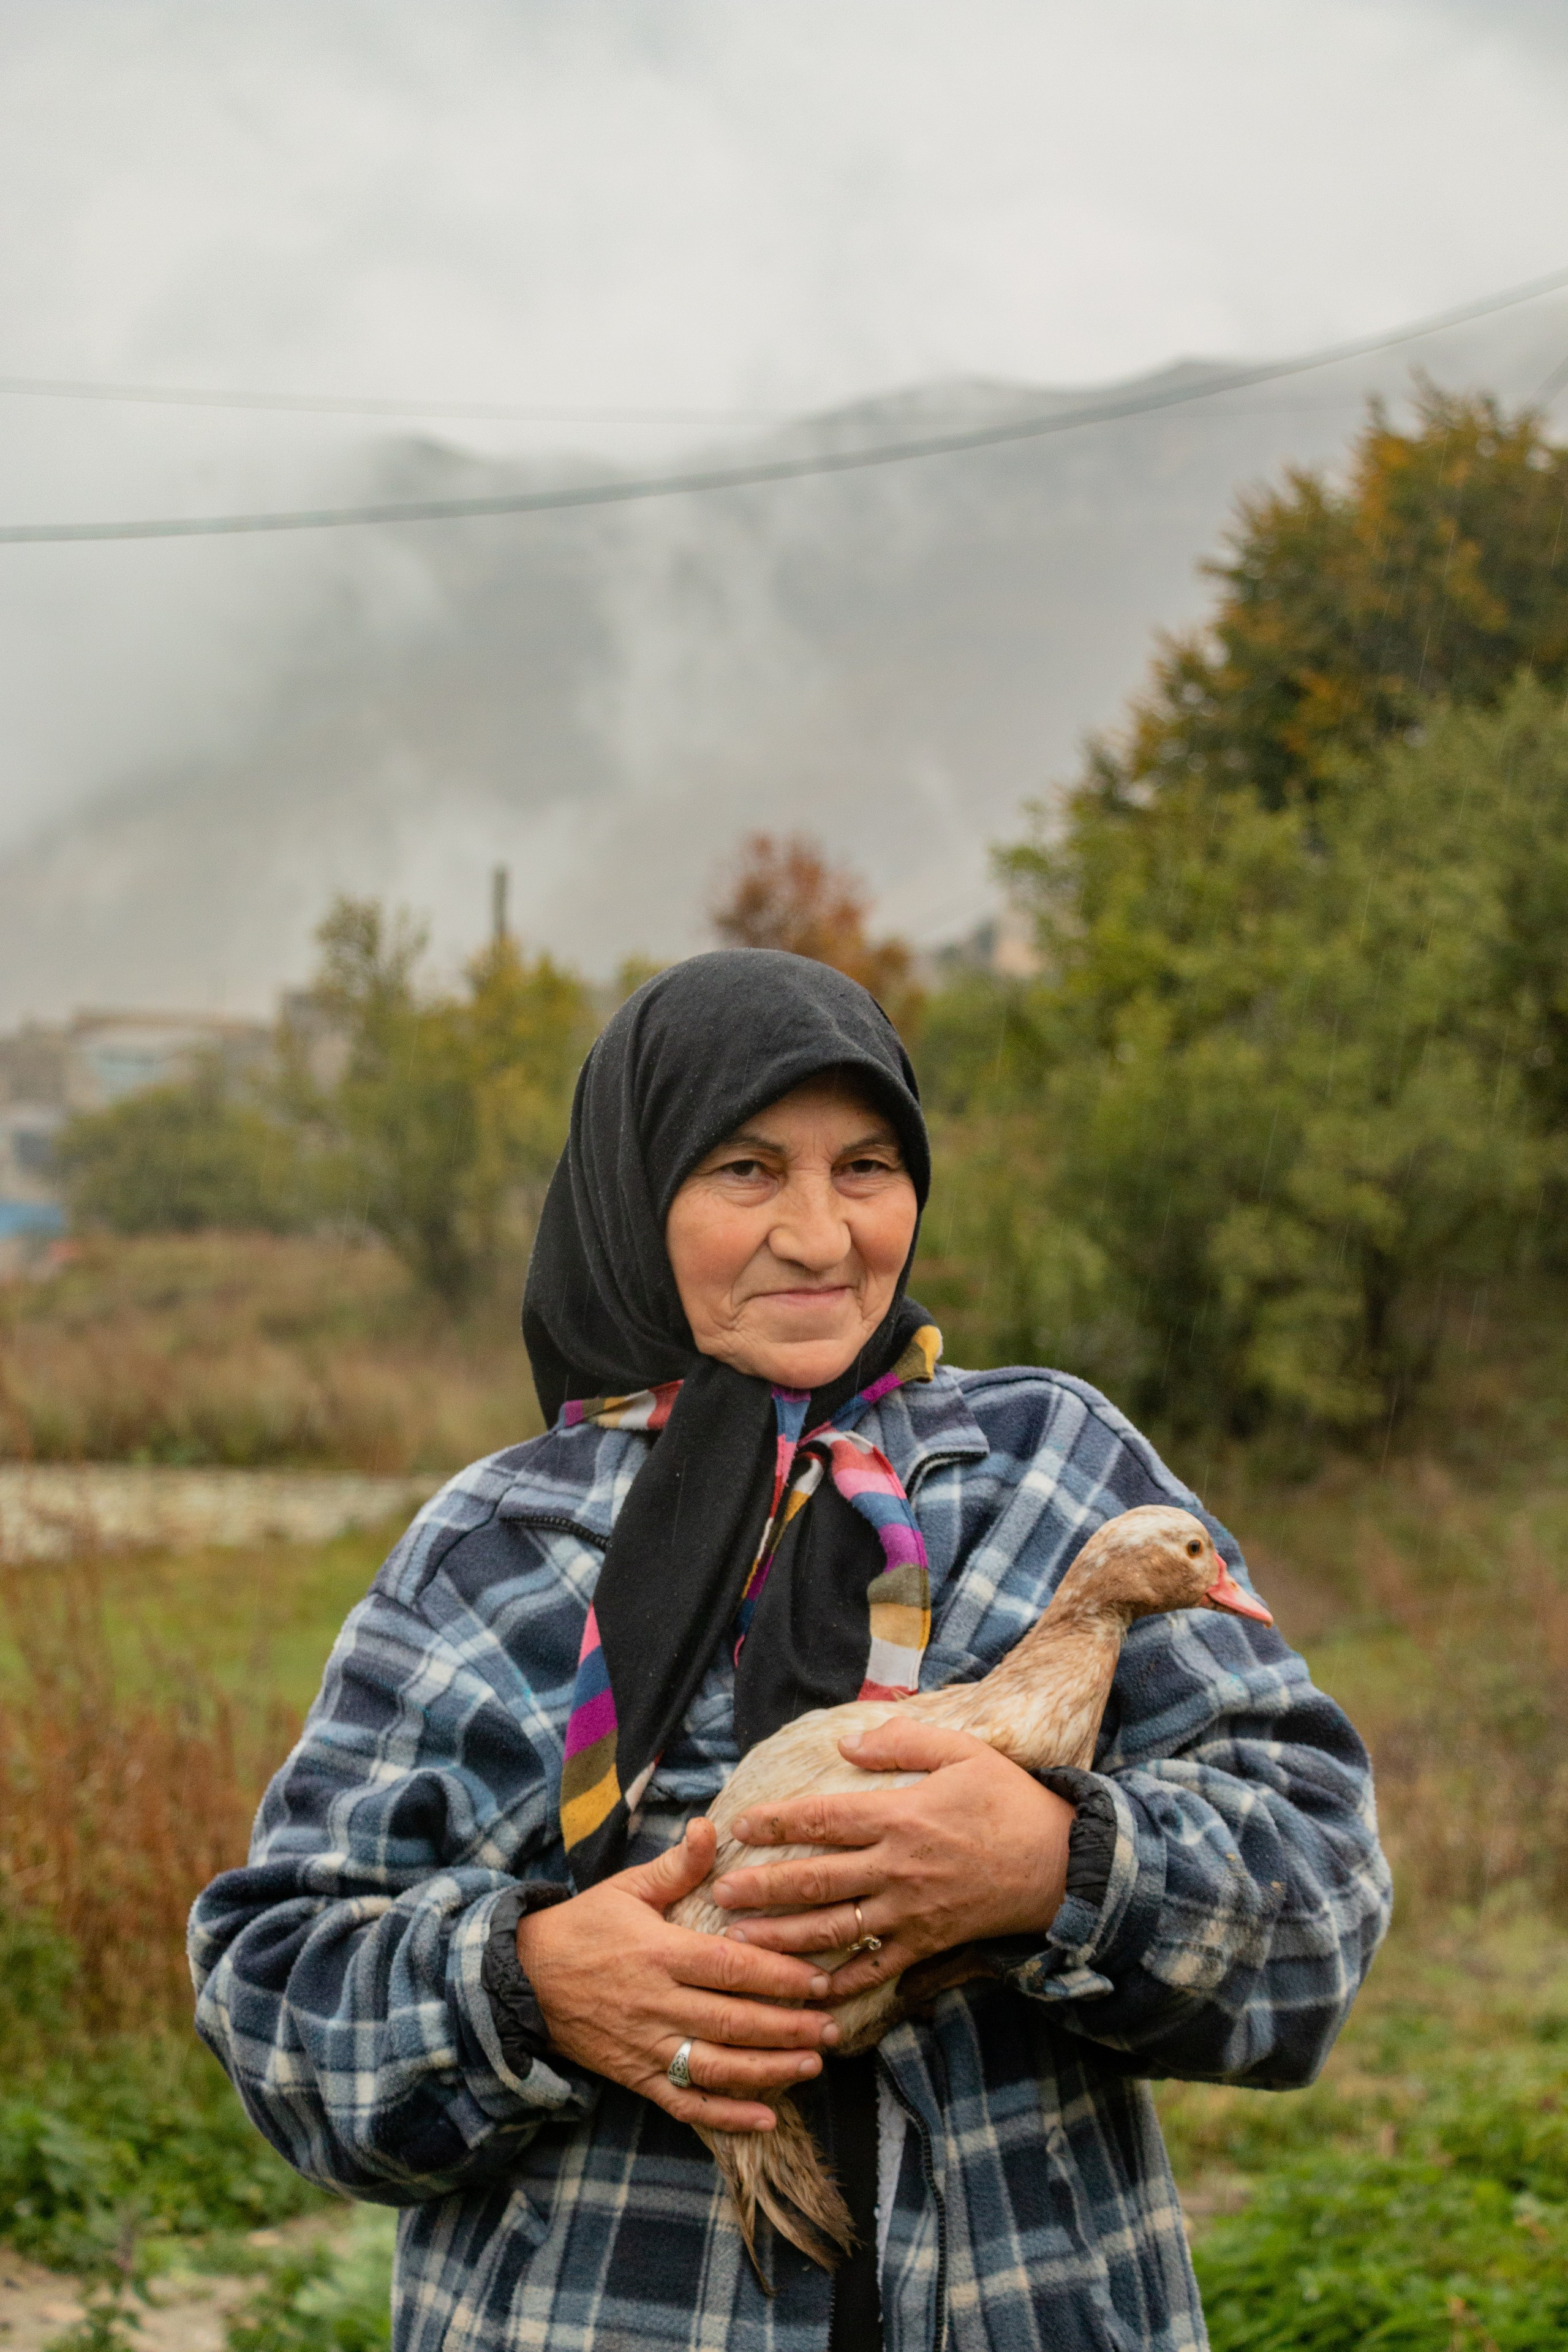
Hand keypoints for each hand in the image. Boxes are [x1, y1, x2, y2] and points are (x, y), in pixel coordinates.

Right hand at [515, 1819, 839, 2133]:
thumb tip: (711, 1827)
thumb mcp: (626, 1889)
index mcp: (659, 1953)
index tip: (818, 1979)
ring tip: (813, 2066)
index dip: (778, 1975)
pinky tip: (765, 2119)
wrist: (522, 1980)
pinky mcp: (635, 2077)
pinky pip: (685, 2104)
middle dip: (788, 2027)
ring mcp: (646, 2046)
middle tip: (832, 2028)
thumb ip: (676, 1866)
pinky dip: (725, 2117)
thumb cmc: (582, 1927)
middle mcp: (656, 2004)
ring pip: (717, 2067)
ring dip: (769, 2071)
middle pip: (732, 2021)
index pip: (731, 1967)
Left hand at [710, 1720, 1073, 2001]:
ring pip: (834, 1930)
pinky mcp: (928, 1943)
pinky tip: (807, 1991)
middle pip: (816, 1881)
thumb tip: (847, 1742)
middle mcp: (897, 1866)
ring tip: (741, 1943)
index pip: (823, 1819)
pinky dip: (841, 1984)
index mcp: (900, 1815)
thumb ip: (902, 1741)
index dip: (777, 1823)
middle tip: (720, 1895)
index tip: (740, 1826)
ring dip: (783, 1939)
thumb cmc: (1009, 1800)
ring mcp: (911, 1911)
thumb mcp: (962, 1752)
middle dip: (763, 1889)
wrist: (1062, 1863)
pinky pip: (877, 1968)